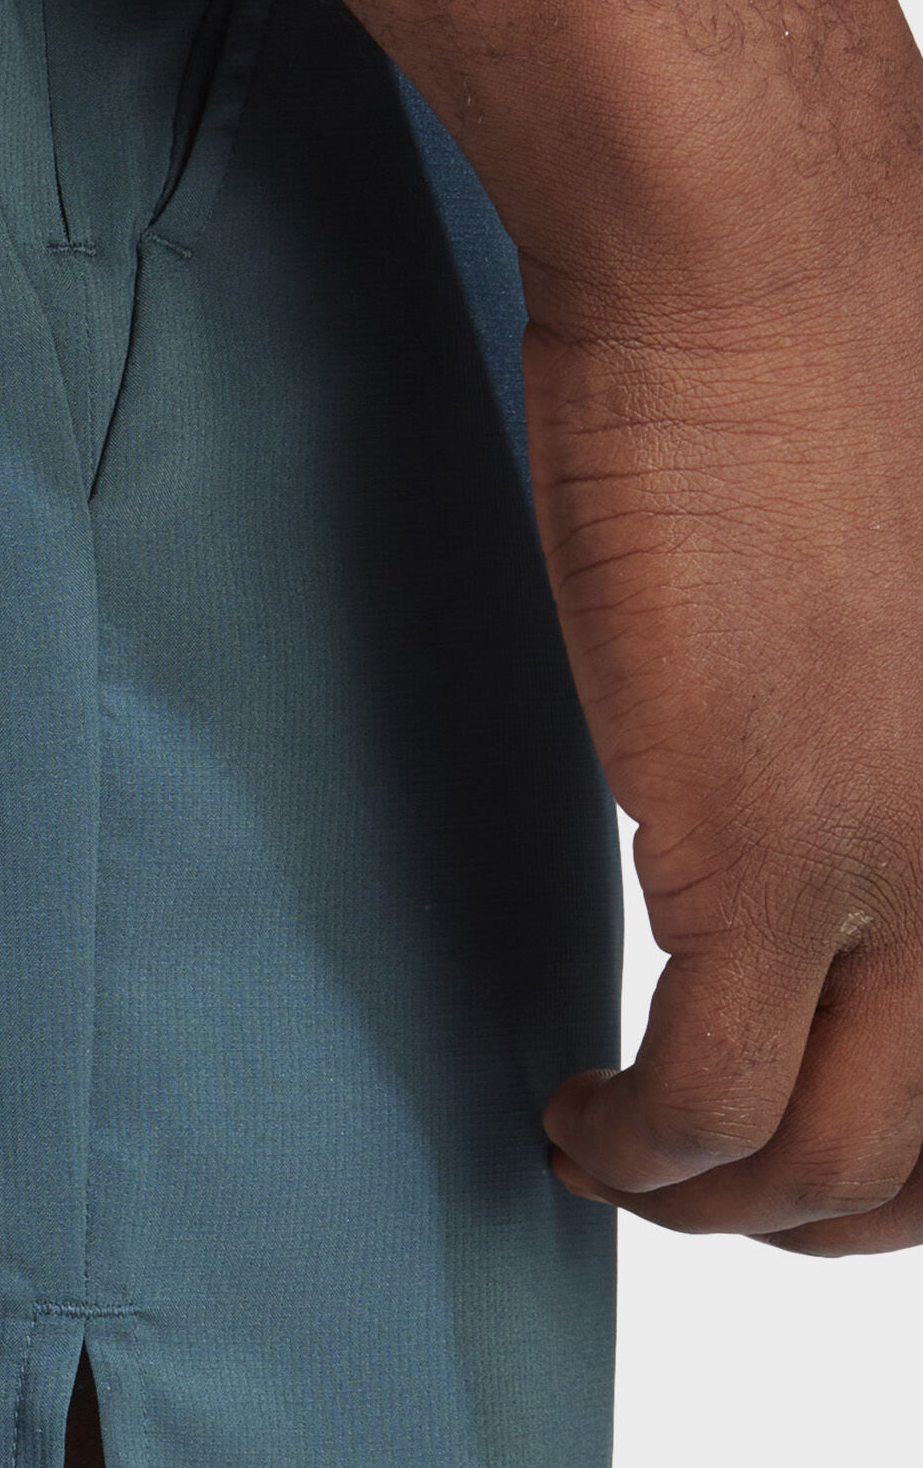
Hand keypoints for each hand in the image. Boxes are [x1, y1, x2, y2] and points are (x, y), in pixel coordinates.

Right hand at [524, 200, 922, 1251]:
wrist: (758, 252)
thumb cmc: (838, 366)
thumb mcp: (921, 608)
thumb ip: (910, 744)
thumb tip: (848, 813)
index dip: (912, 1156)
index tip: (812, 1138)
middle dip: (816, 1215)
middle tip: (713, 1189)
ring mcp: (916, 864)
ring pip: (830, 1158)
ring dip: (710, 1204)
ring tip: (620, 1157)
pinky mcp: (774, 852)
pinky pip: (710, 1101)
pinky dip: (634, 1150)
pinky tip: (578, 1119)